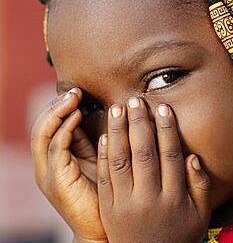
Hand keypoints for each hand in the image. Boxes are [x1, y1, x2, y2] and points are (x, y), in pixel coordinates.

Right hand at [31, 88, 106, 241]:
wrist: (102, 227)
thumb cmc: (104, 193)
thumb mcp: (98, 161)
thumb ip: (93, 142)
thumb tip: (104, 116)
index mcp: (59, 158)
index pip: (52, 125)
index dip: (62, 106)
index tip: (80, 91)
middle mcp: (49, 163)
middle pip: (43, 126)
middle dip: (57, 105)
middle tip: (75, 90)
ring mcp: (49, 172)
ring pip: (42, 134)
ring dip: (57, 112)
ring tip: (73, 97)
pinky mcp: (55, 180)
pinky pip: (55, 149)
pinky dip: (63, 129)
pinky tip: (76, 117)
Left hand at [97, 98, 210, 242]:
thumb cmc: (178, 236)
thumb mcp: (200, 216)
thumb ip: (199, 186)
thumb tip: (192, 157)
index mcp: (173, 198)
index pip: (169, 156)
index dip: (166, 130)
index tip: (163, 108)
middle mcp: (149, 198)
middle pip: (144, 154)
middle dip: (140, 124)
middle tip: (136, 100)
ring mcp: (125, 204)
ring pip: (121, 161)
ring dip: (118, 132)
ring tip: (117, 109)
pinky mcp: (108, 208)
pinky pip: (104, 178)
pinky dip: (104, 155)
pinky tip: (104, 135)